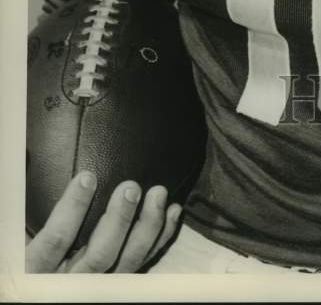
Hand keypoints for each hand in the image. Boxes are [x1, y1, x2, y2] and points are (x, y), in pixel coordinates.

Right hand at [26, 172, 181, 272]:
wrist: (43, 291)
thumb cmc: (30, 255)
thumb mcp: (18, 236)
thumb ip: (22, 204)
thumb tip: (28, 157)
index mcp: (40, 268)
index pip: (56, 241)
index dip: (72, 209)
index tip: (88, 176)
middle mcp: (71, 281)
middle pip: (99, 255)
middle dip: (118, 221)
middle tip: (131, 187)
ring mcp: (99, 283)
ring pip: (128, 262)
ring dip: (147, 227)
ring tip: (159, 194)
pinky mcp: (120, 279)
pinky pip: (145, 262)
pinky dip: (162, 237)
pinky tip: (173, 212)